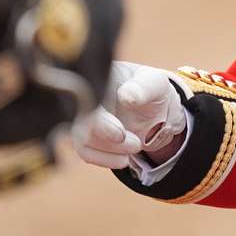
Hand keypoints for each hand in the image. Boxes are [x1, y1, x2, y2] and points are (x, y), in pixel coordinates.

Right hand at [71, 61, 186, 169]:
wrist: (153, 109)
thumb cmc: (152, 90)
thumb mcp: (155, 84)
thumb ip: (143, 88)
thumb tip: (125, 96)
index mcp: (98, 75)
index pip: (87, 91)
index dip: (97, 115)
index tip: (119, 133)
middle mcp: (84, 95)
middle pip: (80, 117)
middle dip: (105, 135)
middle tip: (135, 144)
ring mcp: (81, 116)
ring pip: (83, 139)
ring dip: (111, 149)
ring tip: (137, 146)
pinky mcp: (84, 136)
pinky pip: (86, 152)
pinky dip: (106, 159)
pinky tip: (124, 159)